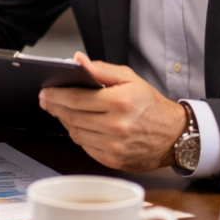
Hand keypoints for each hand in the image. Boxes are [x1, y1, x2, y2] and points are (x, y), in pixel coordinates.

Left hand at [38, 53, 185, 171]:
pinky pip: (85, 147)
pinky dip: (79, 135)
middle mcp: (116, 125)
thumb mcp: (130, 79)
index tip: (45, 92)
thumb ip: (102, 70)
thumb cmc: (151, 106)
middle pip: (71, 116)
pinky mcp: (113, 160)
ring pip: (75, 133)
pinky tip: (80, 126)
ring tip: (63, 112)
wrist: (174, 136)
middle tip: (47, 101)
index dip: (55, 95)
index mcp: (120, 102)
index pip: (76, 99)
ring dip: (65, 122)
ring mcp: (114, 145)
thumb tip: (79, 60)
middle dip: (54, 107)